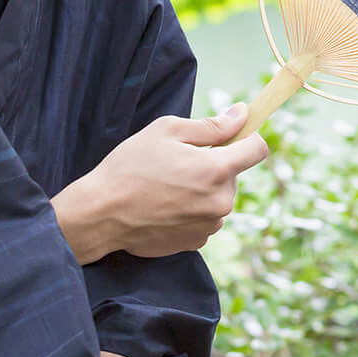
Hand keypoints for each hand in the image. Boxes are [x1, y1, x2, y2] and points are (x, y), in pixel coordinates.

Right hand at [54, 106, 269, 262]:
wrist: (100, 213)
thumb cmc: (130, 167)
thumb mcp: (167, 131)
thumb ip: (212, 125)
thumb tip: (242, 115)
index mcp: (217, 170)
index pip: (258, 150)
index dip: (247, 137)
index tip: (232, 135)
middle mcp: (220, 202)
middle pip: (233, 174)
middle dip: (214, 165)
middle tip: (179, 163)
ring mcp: (209, 225)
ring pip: (218, 197)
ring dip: (203, 190)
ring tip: (168, 186)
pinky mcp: (195, 241)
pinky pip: (204, 218)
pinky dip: (192, 210)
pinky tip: (164, 206)